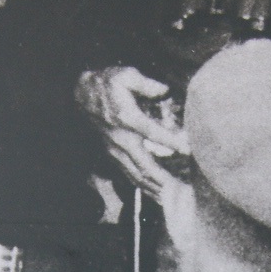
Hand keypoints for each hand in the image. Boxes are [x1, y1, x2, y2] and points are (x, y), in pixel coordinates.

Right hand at [76, 65, 186, 194]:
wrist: (81, 95)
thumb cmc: (106, 83)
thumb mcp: (125, 75)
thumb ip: (146, 83)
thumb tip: (164, 90)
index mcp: (127, 118)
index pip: (153, 133)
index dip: (172, 141)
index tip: (189, 149)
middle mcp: (121, 138)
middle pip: (144, 165)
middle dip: (164, 179)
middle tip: (182, 189)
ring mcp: (115, 150)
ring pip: (136, 174)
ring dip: (154, 187)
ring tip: (172, 197)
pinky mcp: (112, 155)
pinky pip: (129, 175)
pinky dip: (143, 186)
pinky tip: (156, 192)